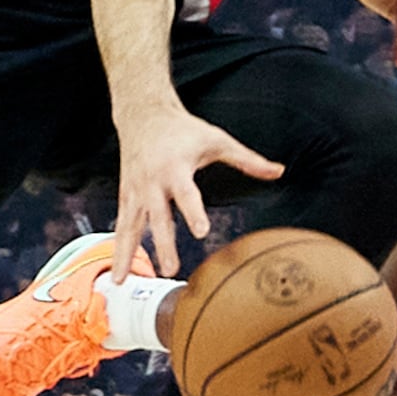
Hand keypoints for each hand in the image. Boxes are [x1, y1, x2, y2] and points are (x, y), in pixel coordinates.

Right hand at [109, 101, 286, 277]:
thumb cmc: (184, 129)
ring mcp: (135, 190)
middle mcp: (152, 181)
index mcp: (175, 167)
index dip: (193, 212)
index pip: (186, 193)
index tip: (201, 231)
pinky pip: (121, 225)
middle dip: (164, 243)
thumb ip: (247, 159)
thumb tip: (279, 171)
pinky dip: (118, 249)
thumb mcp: (216, 140)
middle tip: (171, 269)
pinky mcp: (125, 196)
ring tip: (122, 281)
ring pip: (130, 226)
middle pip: (158, 217)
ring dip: (126, 254)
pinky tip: (117, 274)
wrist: (142, 115)